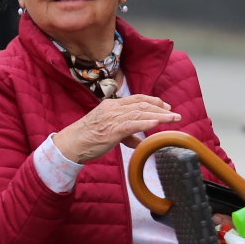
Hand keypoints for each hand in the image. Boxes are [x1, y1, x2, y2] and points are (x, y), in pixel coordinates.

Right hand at [52, 95, 179, 164]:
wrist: (70, 144)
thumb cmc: (89, 138)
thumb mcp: (109, 131)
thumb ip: (126, 134)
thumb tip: (138, 142)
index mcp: (112, 105)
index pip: (136, 99)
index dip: (153, 101)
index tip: (165, 106)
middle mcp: (113, 108)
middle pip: (142, 105)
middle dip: (161, 109)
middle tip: (174, 114)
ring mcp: (112, 119)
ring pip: (140, 113)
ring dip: (159, 116)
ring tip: (173, 119)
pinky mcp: (112, 131)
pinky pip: (132, 125)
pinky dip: (146, 124)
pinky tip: (157, 124)